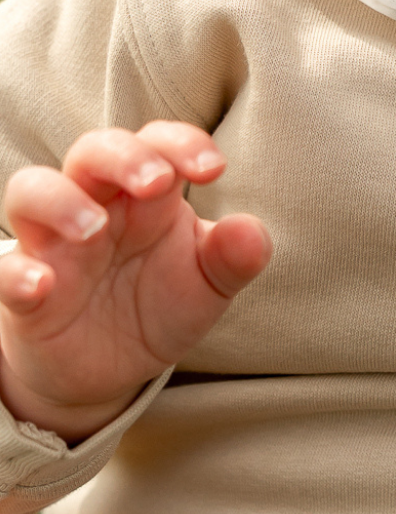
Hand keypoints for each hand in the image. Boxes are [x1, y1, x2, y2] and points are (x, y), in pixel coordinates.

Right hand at [0, 121, 271, 441]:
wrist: (108, 368)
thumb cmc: (158, 304)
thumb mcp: (206, 285)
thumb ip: (232, 258)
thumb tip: (253, 232)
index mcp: (147, 197)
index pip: (157, 145)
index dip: (182, 145)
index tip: (214, 170)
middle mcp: (96, 207)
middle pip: (93, 151)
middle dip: (123, 156)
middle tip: (156, 184)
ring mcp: (52, 246)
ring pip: (31, 192)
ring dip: (60, 201)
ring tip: (93, 229)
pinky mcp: (23, 294)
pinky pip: (5, 272)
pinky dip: (16, 274)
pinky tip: (41, 284)